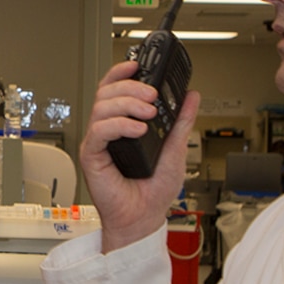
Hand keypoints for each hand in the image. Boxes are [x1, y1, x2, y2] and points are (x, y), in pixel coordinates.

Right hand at [77, 60, 201, 252]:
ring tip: (148, 114)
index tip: (137, 65)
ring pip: (101, 107)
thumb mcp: (176, 148)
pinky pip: (99, 131)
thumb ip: (181, 121)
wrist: (144, 218)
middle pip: (107, 92)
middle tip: (152, 95)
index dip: (122, 73)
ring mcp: (99, 142)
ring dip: (127, 104)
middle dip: (130, 87)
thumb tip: (191, 97)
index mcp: (123, 125)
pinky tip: (137, 130)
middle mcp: (108, 130)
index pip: (115, 90)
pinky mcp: (92, 156)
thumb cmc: (153, 191)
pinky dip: (119, 125)